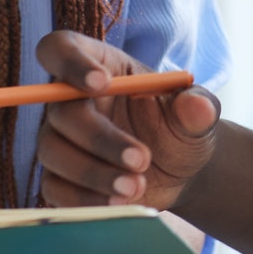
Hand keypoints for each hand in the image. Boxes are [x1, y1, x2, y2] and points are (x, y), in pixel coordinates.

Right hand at [33, 31, 219, 208]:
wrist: (179, 172)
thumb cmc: (181, 130)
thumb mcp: (196, 116)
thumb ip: (198, 107)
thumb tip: (199, 105)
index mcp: (100, 66)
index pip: (61, 48)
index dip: (72, 62)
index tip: (102, 83)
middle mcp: (70, 101)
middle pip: (60, 111)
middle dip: (100, 138)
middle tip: (142, 160)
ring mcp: (61, 140)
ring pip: (53, 152)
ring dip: (94, 174)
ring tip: (137, 188)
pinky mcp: (59, 178)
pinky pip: (54, 189)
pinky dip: (85, 199)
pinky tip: (118, 205)